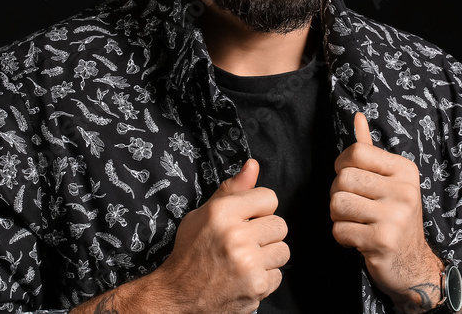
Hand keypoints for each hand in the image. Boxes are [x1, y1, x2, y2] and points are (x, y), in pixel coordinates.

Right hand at [145, 158, 288, 312]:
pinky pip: (278, 275)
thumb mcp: (203, 214)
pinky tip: (245, 276)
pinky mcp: (257, 286)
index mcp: (222, 213)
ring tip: (247, 259)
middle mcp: (236, 237)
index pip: (269, 198)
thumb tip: (253, 165)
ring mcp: (248, 264)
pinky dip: (264, 277)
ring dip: (268, 256)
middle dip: (265, 233)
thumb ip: (232, 190)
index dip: (259, 209)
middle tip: (246, 242)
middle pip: (280, 225)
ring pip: (283, 250)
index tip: (248, 219)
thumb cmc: (191, 252)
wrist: (178, 296)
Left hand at [330, 113, 443, 312]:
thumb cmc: (394, 216)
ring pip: (337, 204)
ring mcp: (395, 216)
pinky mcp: (382, 241)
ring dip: (338, 217)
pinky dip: (342, 237)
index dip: (342, 166)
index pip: (355, 153)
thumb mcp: (389, 181)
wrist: (413, 263)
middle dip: (338, 194)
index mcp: (405, 170)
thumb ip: (370, 150)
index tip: (349, 179)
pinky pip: (339, 230)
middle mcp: (404, 190)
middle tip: (352, 207)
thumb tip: (357, 117)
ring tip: (355, 222)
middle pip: (342, 179)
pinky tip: (359, 239)